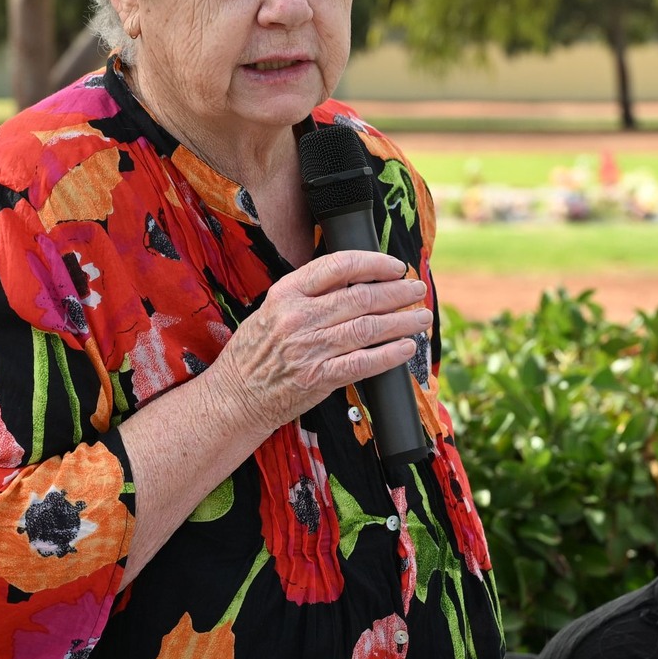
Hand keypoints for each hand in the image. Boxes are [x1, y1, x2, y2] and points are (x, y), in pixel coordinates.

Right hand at [208, 250, 429, 431]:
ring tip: (422, 317)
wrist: (235, 395)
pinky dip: (390, 355)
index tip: (395, 266)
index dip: (373, 263)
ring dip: (402, 322)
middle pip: (361, 297)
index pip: (338, 266)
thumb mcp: (273, 310)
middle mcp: (299, 317)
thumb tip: (356, 281)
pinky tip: (407, 348)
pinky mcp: (319, 378)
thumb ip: (309, 295)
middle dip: (397, 292)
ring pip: (368, 328)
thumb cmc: (256, 352)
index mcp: (287, 293)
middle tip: (417, 290)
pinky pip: (363, 363)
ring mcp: (310, 348)